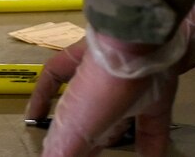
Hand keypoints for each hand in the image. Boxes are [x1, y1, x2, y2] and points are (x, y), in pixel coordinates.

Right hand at [26, 39, 168, 156]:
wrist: (145, 47)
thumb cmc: (102, 80)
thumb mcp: (75, 119)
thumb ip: (61, 147)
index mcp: (74, 78)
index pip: (52, 80)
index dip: (42, 98)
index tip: (35, 116)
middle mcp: (101, 79)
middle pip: (88, 111)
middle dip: (84, 134)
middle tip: (82, 154)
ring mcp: (131, 85)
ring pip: (120, 116)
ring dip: (115, 137)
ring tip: (113, 154)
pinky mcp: (159, 96)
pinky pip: (152, 125)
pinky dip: (150, 145)